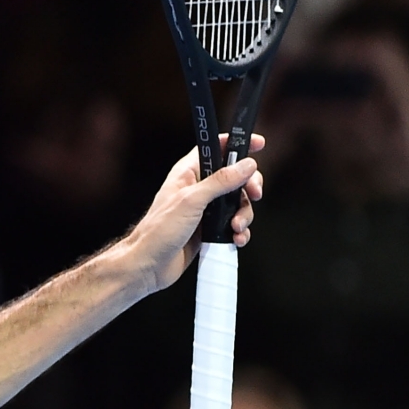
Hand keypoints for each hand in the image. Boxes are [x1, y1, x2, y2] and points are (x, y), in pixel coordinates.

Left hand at [122, 134, 264, 293]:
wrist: (149, 265)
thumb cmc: (159, 230)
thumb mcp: (192, 201)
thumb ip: (220, 182)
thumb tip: (247, 165)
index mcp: (188, 173)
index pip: (216, 148)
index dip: (237, 143)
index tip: (259, 144)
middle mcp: (199, 188)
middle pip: (236, 176)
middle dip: (249, 185)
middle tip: (254, 195)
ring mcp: (206, 209)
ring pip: (238, 203)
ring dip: (244, 214)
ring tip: (236, 228)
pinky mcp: (211, 228)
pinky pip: (235, 224)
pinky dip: (240, 231)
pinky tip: (236, 239)